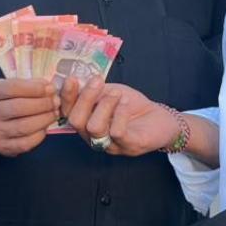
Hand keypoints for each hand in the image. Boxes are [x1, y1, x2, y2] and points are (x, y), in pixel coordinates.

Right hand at [0, 78, 57, 155]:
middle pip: (19, 107)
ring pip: (24, 126)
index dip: (35, 88)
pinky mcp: (3, 147)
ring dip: (44, 119)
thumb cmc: (4, 103)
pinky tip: (44, 127)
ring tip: (54, 113)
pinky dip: (39, 135)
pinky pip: (25, 143)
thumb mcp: (9, 88)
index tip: (50, 88)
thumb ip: (28, 85)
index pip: (13, 88)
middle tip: (55, 102)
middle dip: (43, 104)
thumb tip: (49, 87)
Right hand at [62, 78, 179, 155]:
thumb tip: (77, 80)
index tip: (71, 78)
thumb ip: (93, 91)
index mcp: (86, 123)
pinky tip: (125, 103)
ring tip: (117, 94)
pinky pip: (117, 132)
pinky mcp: (129, 147)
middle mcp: (94, 137)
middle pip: (76, 121)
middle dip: (85, 97)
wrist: (159, 118)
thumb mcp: (109, 93)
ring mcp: (111, 145)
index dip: (66, 96)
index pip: (67, 113)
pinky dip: (120, 113)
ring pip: (94, 127)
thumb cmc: (131, 106)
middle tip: (98, 81)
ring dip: (105, 104)